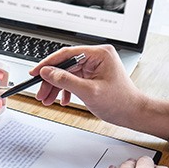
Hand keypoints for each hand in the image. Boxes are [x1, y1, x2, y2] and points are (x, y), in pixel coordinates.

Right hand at [30, 45, 168, 139]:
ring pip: (67, 73)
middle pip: (65, 65)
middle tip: (40, 92)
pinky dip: (65, 90)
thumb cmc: (120, 102)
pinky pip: (73, 79)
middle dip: (51, 80)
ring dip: (56, 87)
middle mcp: (97, 57)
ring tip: (47, 99)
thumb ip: (65, 80)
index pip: (67, 54)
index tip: (35, 72)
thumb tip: (47, 72)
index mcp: (99, 54)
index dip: (48, 63)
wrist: (133, 113)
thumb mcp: (89, 92)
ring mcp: (95, 66)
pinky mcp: (93, 75)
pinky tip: (62, 99)